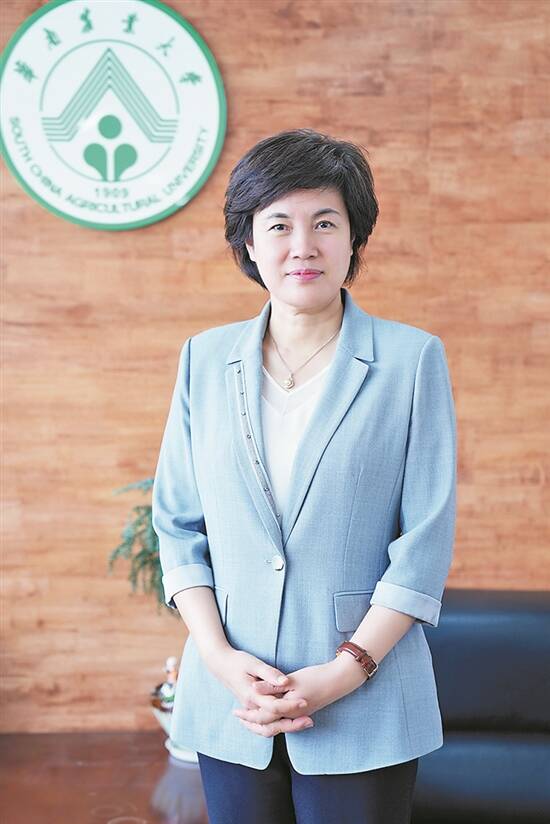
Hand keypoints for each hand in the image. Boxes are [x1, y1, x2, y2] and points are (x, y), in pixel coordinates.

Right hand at [207, 647, 312, 733]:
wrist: (221, 665)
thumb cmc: (238, 662)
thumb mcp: (254, 663)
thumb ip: (269, 674)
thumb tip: (285, 681)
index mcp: (252, 696)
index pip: (274, 707)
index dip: (291, 705)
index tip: (305, 701)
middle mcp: (251, 707)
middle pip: (273, 723)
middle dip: (292, 724)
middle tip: (310, 720)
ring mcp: (250, 710)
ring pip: (268, 727)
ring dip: (286, 727)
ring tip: (304, 723)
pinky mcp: (252, 709)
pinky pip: (264, 724)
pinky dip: (278, 726)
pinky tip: (291, 723)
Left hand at [233, 655, 367, 737]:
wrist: (340, 679)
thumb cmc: (317, 677)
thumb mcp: (293, 680)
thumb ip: (272, 685)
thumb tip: (254, 689)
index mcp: (289, 709)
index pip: (263, 718)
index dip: (248, 716)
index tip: (236, 712)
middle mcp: (293, 716)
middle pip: (268, 725)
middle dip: (252, 722)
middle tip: (237, 716)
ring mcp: (299, 714)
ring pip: (276, 723)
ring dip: (261, 722)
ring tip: (248, 717)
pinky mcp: (303, 709)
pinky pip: (284, 718)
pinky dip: (272, 717)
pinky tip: (268, 709)